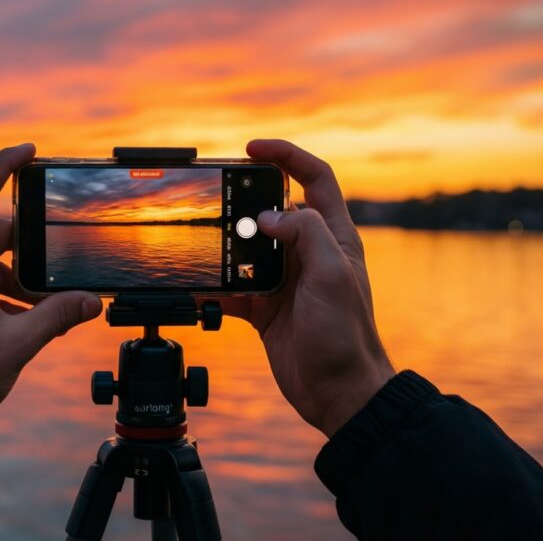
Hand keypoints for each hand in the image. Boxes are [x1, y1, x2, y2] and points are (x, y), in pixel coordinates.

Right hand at [221, 140, 394, 436]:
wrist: (338, 392)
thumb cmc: (345, 336)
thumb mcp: (332, 274)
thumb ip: (304, 233)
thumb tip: (268, 215)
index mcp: (332, 236)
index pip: (315, 178)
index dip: (286, 156)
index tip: (252, 149)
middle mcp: (309, 253)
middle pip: (274, 208)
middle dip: (245, 200)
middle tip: (217, 196)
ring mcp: (286, 279)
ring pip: (248, 247)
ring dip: (226, 244)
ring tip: (203, 241)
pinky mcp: (266, 307)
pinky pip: (234, 288)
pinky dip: (213, 288)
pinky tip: (196, 290)